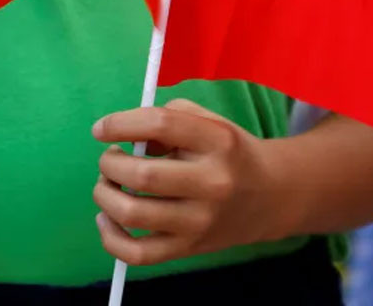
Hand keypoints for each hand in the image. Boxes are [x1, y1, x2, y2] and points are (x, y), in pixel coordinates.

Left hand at [91, 100, 276, 265]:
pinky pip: (138, 254)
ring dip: (104, 195)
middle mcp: (212, 183)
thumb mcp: (209, 122)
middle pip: (143, 175)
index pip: (160, 124)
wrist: (271, 196)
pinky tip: (107, 219)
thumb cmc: (228, 152)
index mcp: (218, 142)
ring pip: (133, 214)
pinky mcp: (189, 248)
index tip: (101, 129)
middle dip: (110, 163)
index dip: (120, 124)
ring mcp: (200, 221)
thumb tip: (124, 138)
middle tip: (110, 159)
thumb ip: (166, 117)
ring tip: (108, 184)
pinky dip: (110, 237)